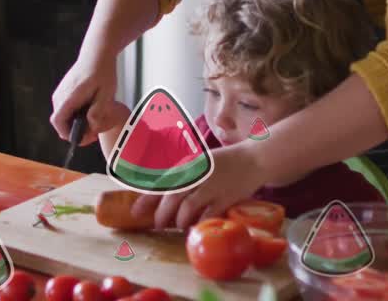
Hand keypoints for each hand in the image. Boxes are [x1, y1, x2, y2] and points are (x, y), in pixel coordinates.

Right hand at [49, 49, 130, 146]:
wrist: (96, 54)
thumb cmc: (102, 72)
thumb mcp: (106, 94)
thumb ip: (98, 112)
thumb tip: (90, 127)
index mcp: (69, 97)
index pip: (58, 122)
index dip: (68, 134)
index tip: (82, 138)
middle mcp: (60, 96)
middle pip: (60, 122)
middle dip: (75, 131)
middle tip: (93, 132)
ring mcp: (60, 93)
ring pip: (64, 116)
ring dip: (76, 122)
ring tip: (94, 120)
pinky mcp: (63, 91)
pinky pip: (66, 109)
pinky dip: (75, 114)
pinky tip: (90, 111)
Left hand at [132, 142, 269, 230]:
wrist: (253, 158)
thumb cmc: (224, 162)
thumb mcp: (199, 162)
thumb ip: (182, 176)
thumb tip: (162, 195)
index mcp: (188, 164)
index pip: (161, 183)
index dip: (146, 199)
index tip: (135, 212)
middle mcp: (197, 174)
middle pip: (172, 198)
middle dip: (162, 215)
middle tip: (159, 225)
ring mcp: (212, 186)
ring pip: (187, 209)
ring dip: (179, 221)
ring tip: (178, 226)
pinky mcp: (226, 198)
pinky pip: (207, 216)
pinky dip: (198, 224)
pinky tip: (195, 228)